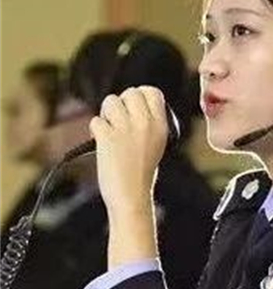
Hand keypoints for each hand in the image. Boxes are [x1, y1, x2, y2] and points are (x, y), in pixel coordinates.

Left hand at [90, 86, 168, 215]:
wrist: (131, 196)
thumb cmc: (141, 175)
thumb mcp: (156, 145)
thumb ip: (147, 124)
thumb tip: (129, 108)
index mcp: (161, 125)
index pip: (152, 92)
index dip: (140, 96)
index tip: (133, 107)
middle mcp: (145, 124)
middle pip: (130, 92)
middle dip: (121, 103)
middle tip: (118, 120)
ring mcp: (126, 129)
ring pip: (110, 101)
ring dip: (106, 114)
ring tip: (109, 131)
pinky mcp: (107, 137)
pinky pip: (96, 120)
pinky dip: (96, 131)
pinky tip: (102, 144)